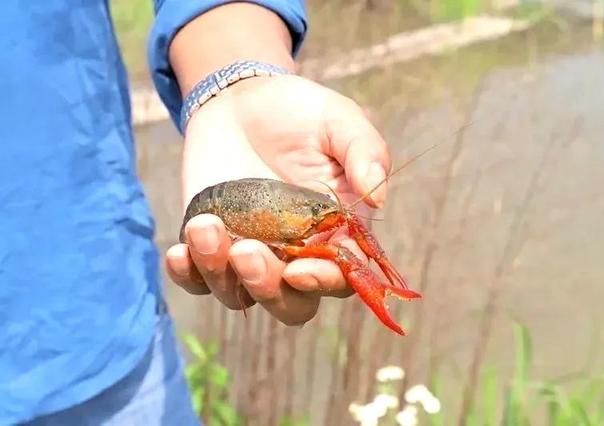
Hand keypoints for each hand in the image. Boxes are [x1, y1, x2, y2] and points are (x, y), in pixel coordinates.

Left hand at [165, 75, 390, 325]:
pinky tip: (178, 252)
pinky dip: (187, 274)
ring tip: (205, 226)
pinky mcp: (211, 244)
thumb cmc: (300, 112)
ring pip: (239, 295)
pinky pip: (197, 279)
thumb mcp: (340, 121)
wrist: (242, 98)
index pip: (339, 278)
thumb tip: (377, 196)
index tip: (299, 270)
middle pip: (289, 303)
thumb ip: (365, 152)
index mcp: (335, 233)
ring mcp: (250, 252)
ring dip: (219, 273)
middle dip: (268, 289)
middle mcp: (294, 253)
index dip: (323, 283)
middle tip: (247, 252)